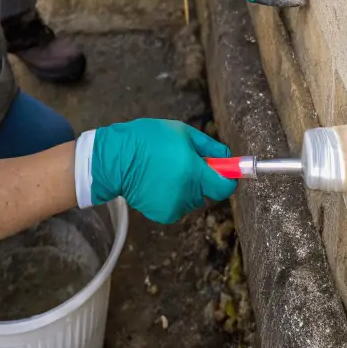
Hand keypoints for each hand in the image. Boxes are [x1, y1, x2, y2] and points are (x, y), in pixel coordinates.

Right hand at [76, 119, 236, 222]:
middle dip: (202, 179)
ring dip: (186, 188)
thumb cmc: (151, 139)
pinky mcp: (163, 215)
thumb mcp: (183, 132)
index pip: (225, 186)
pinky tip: (158, 182)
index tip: (225, 171)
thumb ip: (209, 146)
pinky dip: (173, 196)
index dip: (228, 178)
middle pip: (208, 192)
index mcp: (193, 172)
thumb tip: (227, 157)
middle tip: (184, 163)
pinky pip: (178, 206)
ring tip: (166, 170)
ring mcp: (174, 206)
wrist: (118, 158)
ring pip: (192, 199)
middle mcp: (186, 193)